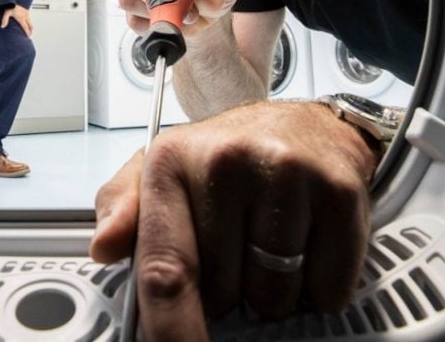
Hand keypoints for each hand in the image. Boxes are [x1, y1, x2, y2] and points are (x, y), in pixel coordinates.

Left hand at [1, 4, 32, 36]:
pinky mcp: (26, 10)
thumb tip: (2, 26)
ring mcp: (26, 13)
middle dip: (30, 31)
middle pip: (30, 25)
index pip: (26, 27)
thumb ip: (4, 20)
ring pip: (30, 22)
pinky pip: (29, 18)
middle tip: (29, 34)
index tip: (28, 36)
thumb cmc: (11, 5)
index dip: (27, 32)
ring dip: (30, 26)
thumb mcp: (7, 13)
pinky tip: (26, 22)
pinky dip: (29, 22)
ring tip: (29, 29)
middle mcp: (25, 16)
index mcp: (21, 18)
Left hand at [91, 101, 376, 337]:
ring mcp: (287, 174)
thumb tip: (104, 246)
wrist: (308, 124)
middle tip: (237, 249)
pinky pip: (327, 286)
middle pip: (223, 294)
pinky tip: (309, 244)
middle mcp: (227, 162)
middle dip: (227, 292)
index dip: (171, 329)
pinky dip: (321, 286)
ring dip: (274, 290)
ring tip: (272, 242)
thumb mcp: (163, 170)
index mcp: (171, 163)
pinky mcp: (339, 192)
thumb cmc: (230, 156)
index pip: (164, 269)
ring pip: (275, 295)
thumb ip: (124, 208)